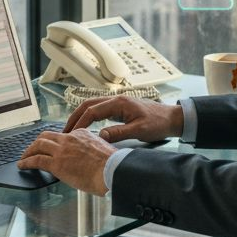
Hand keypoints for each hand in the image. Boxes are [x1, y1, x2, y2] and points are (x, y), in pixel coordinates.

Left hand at [17, 129, 114, 195]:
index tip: (50, 148)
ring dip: (28, 152)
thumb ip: (90, 150)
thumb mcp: (100, 150)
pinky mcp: (57, 164)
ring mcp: (62, 150)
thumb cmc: (111, 166)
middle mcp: (69, 139)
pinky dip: (27, 162)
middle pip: (46, 136)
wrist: (112, 171)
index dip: (53, 142)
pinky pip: (36, 160)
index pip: (62, 135)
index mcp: (81, 134)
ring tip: (24, 159)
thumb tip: (86, 159)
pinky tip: (23, 166)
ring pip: (38, 145)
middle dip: (36, 143)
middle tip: (32, 150)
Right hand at [64, 95, 183, 143]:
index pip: (92, 111)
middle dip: (75, 117)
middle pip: (88, 105)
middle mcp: (115, 100)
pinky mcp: (119, 108)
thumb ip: (119, 133)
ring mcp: (117, 103)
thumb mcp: (139, 130)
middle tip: (65, 131)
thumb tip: (100, 136)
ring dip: (80, 116)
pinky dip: (89, 117)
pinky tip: (85, 127)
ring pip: (92, 106)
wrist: (172, 118)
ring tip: (71, 130)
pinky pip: (99, 110)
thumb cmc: (158, 123)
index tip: (72, 135)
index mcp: (119, 103)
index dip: (80, 123)